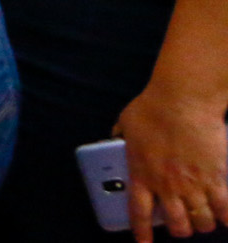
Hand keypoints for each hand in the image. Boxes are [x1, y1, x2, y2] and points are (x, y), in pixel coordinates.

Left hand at [119, 84, 227, 240]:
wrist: (182, 101)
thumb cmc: (152, 109)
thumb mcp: (126, 123)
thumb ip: (120, 137)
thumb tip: (114, 139)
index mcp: (141, 174)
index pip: (140, 213)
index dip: (143, 233)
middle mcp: (167, 186)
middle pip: (177, 224)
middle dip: (181, 230)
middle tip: (183, 224)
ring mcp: (193, 185)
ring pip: (201, 221)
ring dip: (203, 224)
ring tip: (204, 219)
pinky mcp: (216, 178)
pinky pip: (225, 210)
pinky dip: (227, 219)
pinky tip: (227, 220)